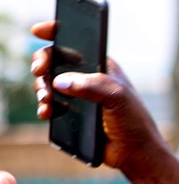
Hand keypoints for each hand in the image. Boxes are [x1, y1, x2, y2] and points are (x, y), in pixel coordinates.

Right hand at [30, 20, 174, 176]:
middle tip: (40, 71)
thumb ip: (92, 85)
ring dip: (42, 88)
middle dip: (42, 63)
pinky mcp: (72, 113)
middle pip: (55, 60)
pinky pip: (50, 105)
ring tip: (47, 99)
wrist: (135, 153)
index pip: (77, 42)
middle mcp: (88, 77)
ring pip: (49, 83)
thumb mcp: (118, 98)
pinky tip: (46, 112)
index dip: (56, 32)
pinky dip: (45, 107)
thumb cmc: (134, 122)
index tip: (38, 30)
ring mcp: (78, 95)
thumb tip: (60, 81)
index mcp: (102, 66)